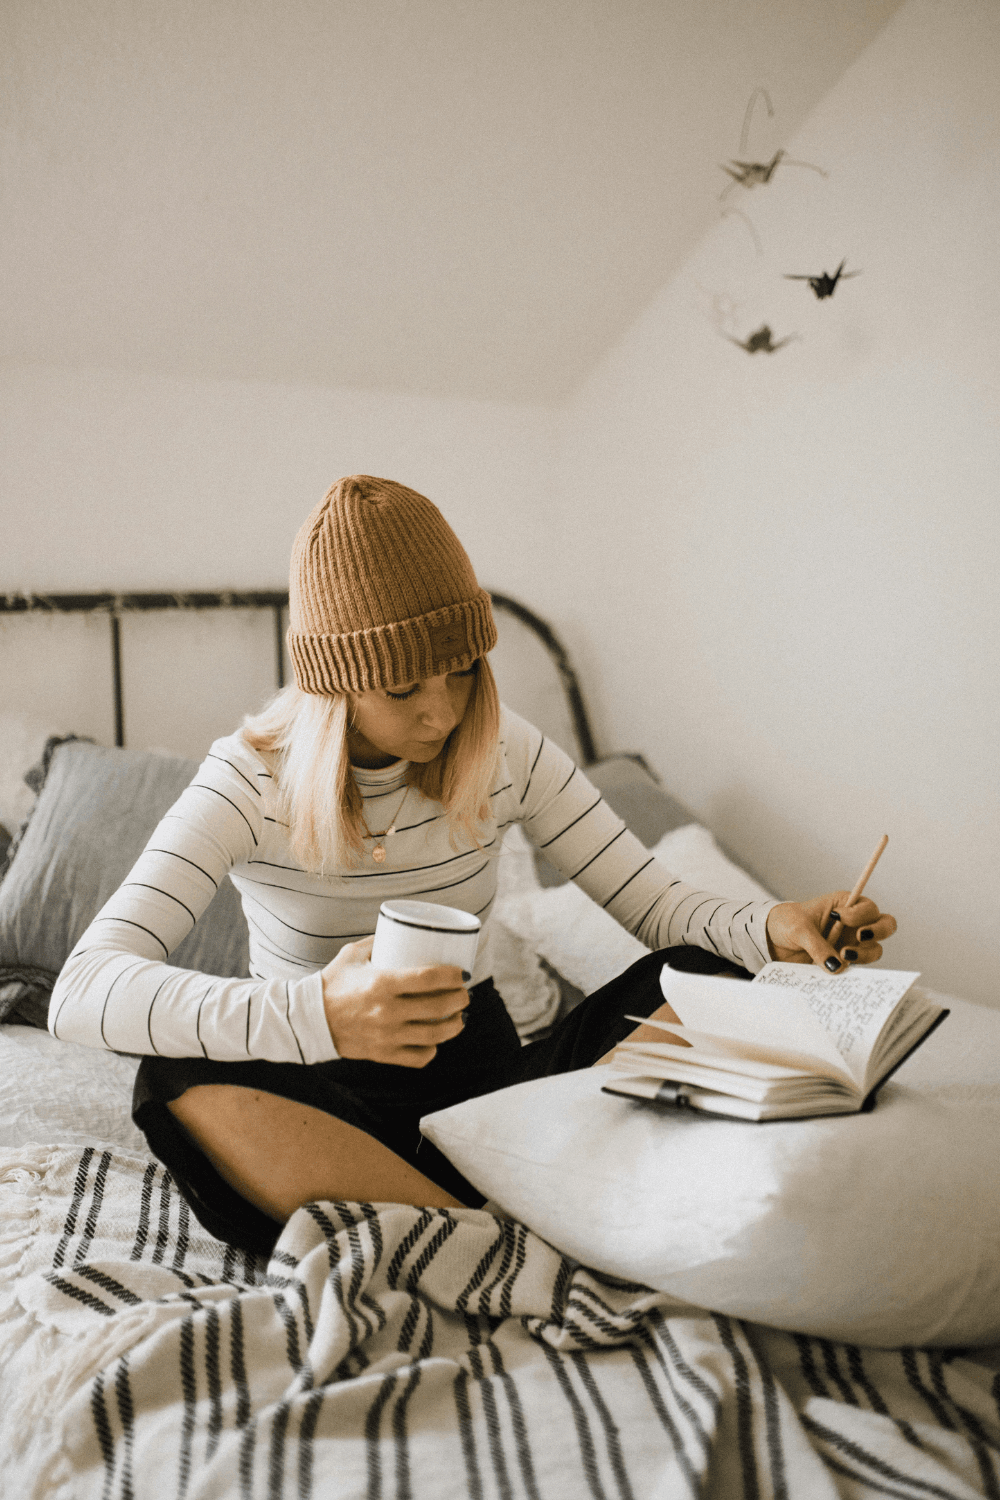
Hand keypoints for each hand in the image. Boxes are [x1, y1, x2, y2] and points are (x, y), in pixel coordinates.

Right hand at [321, 936, 469, 1066]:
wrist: (309, 1019)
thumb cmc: (333, 983)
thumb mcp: (353, 954)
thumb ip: (379, 941)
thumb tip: (404, 931)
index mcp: (382, 983)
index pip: (429, 978)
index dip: (453, 976)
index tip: (463, 973)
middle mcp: (387, 1011)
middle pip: (438, 1007)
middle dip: (460, 999)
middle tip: (464, 993)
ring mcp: (386, 1036)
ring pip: (435, 1035)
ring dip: (455, 1025)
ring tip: (460, 1017)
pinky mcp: (383, 1054)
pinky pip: (418, 1057)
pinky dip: (432, 1049)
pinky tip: (436, 1040)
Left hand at [766, 894, 896, 972]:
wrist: (771, 942)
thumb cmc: (785, 923)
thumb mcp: (798, 928)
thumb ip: (817, 945)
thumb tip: (837, 967)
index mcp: (844, 905)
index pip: (868, 907)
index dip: (860, 913)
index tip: (840, 917)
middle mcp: (852, 924)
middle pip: (885, 925)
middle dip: (878, 930)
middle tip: (859, 936)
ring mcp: (850, 944)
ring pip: (874, 950)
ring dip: (864, 954)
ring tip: (843, 956)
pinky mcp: (843, 963)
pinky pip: (857, 969)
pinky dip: (852, 971)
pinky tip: (838, 971)